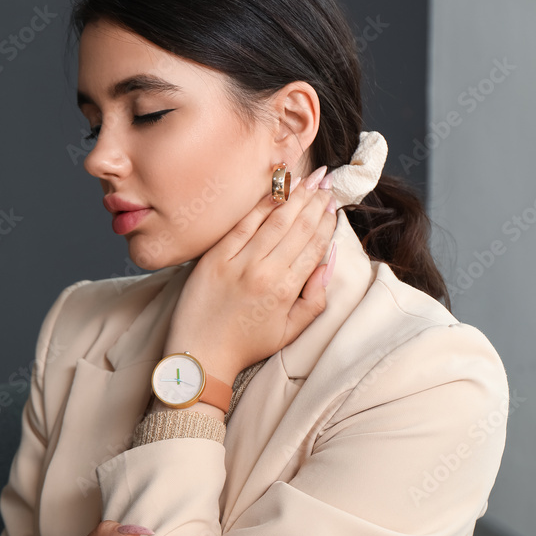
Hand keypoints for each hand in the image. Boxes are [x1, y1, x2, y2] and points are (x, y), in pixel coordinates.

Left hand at [162, 165, 338, 383]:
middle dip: (315, 202)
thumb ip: (314, 301)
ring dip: (294, 197)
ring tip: (308, 180)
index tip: (334, 205)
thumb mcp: (289, 333)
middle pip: (298, 227)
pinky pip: (243, 224)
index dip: (327, 222)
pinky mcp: (215, 257)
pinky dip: (261, 205)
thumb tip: (327, 265)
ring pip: (274, 220)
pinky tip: (274, 190)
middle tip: (326, 183)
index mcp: (285, 291)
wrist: (201, 356)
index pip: (314, 246)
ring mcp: (238, 263)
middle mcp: (264, 272)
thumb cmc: (246, 346)